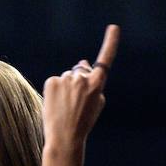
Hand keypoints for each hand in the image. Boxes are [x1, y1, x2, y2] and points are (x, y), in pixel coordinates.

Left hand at [42, 24, 119, 151]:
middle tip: (75, 102)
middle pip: (81, 70)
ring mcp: (66, 79)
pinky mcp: (52, 81)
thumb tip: (83, 61)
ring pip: (67, 77)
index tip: (113, 28)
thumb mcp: (96, 103)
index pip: (105, 59)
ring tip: (65, 106)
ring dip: (66, 87)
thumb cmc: (84, 121)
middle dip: (79, 79)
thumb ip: (93, 81)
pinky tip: (55, 104)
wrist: (65, 137)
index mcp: (97, 84)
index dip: (110, 42)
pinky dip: (55, 90)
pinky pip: (55, 81)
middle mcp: (82, 78)